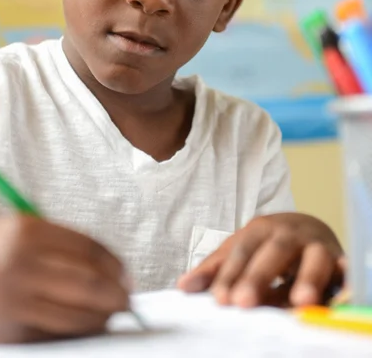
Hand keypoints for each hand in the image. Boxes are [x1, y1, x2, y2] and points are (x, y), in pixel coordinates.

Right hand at [0, 216, 129, 342]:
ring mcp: (15, 301)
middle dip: (117, 294)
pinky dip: (77, 331)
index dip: (115, 263)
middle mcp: (23, 265)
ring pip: (77, 315)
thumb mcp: (17, 230)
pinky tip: (85, 324)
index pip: (89, 248)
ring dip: (102, 317)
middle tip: (127, 298)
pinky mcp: (10, 332)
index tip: (124, 272)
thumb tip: (107, 264)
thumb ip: (59, 241)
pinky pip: (56, 333)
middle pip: (89, 283)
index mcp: (28, 232)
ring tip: (111, 313)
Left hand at [178, 213, 343, 307]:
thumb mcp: (240, 250)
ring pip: (314, 258)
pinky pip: (345, 270)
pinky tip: (341, 297)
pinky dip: (346, 281)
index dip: (230, 274)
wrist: (306, 226)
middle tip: (243, 302)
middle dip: (259, 276)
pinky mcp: (339, 258)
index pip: (241, 251)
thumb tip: (183, 287)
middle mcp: (288, 233)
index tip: (220, 299)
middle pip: (274, 251)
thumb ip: (215, 269)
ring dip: (307, 278)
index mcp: (259, 229)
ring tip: (300, 302)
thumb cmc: (267, 244)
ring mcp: (316, 244)